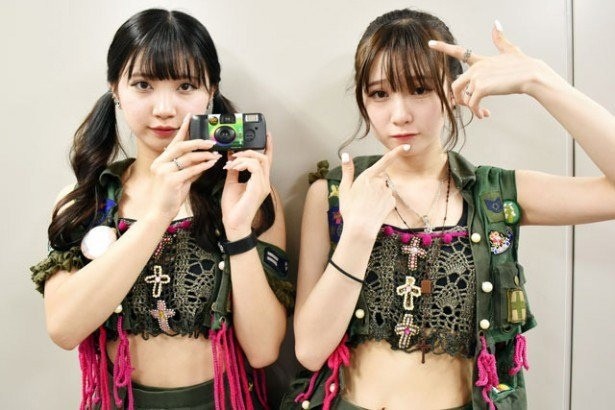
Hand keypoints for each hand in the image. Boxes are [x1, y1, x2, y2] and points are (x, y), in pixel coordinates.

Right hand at [149, 114, 221, 219]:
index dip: (183, 129)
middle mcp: (160, 163)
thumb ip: (189, 168)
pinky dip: (203, 166)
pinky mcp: (171, 181)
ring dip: (204, 155)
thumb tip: (203, 159)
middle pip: (181, 146)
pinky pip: (191, 170)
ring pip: (188, 157)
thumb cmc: (170, 196)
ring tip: (215, 155)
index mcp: (161, 160)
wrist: (161, 212)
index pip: (174, 141)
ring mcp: (164, 171)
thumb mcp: (180, 178)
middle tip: (212, 142)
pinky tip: (211, 164)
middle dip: (199, 142)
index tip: (191, 117)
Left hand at [221, 133, 273, 238]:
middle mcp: (264, 182)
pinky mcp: (258, 188)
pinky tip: (233, 168)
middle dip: (248, 151)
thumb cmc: (233, 208)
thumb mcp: (231, 184)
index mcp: (259, 181)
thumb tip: (230, 157)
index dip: (268, 147)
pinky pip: (254, 167)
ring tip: (231, 163)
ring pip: (259, 160)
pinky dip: (243, 164)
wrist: (233, 224)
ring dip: (243, 157)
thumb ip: (233, 170)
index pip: (267, 161)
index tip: (267, 135)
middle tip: (234, 154)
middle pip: (264, 158)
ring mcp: (263, 185)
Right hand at [337, 145, 408, 238]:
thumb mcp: (344, 189)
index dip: (396, 152)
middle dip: (374, 186)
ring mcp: (387, 192)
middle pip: (380, 179)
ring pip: (384, 189)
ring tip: (367, 206)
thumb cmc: (350, 209)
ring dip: (378, 195)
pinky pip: (388, 199)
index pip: (385, 160)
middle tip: (362, 199)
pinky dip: (383, 203)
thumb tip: (346, 155)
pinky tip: (375, 210)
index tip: (405, 146)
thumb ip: (347, 171)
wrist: (361, 228)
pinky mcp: (392, 201)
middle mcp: (380, 182)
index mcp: (368, 176)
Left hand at [429, 21, 551, 118]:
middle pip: (455, 85)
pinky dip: (476, 112)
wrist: (531, 75)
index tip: (430, 44)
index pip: (458, 52)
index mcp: (480, 61)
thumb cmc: (523, 66)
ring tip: (480, 112)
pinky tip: (484, 115)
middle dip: (459, 99)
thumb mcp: (510, 50)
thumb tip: (496, 23)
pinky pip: (472, 104)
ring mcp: (477, 77)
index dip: (443, 47)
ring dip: (469, 108)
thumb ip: (500, 39)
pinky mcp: (481, 88)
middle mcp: (476, 68)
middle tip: (469, 107)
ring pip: (461, 96)